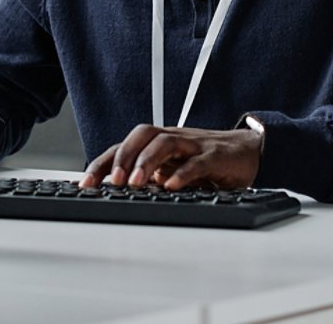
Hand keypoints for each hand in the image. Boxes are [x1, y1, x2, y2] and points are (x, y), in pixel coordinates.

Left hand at [79, 124, 262, 190]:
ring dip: (147, 162)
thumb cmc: (206, 161)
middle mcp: (173, 139)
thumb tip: (117, 197)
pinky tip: (172, 186)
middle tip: (111, 182)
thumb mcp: (173, 170)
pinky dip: (183, 173)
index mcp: (159, 143)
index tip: (85, 185)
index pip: (124, 147)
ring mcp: (194, 145)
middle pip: (142, 135)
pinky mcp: (215, 156)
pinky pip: (197, 161)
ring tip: (136, 183)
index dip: (103, 163)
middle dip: (122, 157)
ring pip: (165, 143)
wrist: (248, 150)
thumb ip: (150, 179)